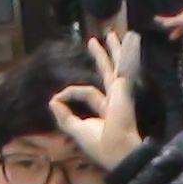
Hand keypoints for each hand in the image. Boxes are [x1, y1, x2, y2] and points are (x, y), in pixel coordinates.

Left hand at [47, 30, 146, 168]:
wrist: (116, 148)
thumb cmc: (99, 143)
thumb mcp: (76, 129)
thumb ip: (63, 116)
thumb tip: (51, 100)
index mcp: (106, 109)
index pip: (87, 92)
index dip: (69, 93)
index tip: (56, 99)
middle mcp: (114, 98)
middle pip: (106, 73)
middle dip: (100, 57)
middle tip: (94, 42)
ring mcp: (120, 91)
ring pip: (115, 65)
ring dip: (114, 49)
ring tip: (111, 35)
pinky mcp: (123, 86)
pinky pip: (124, 65)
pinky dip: (127, 53)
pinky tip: (131, 39)